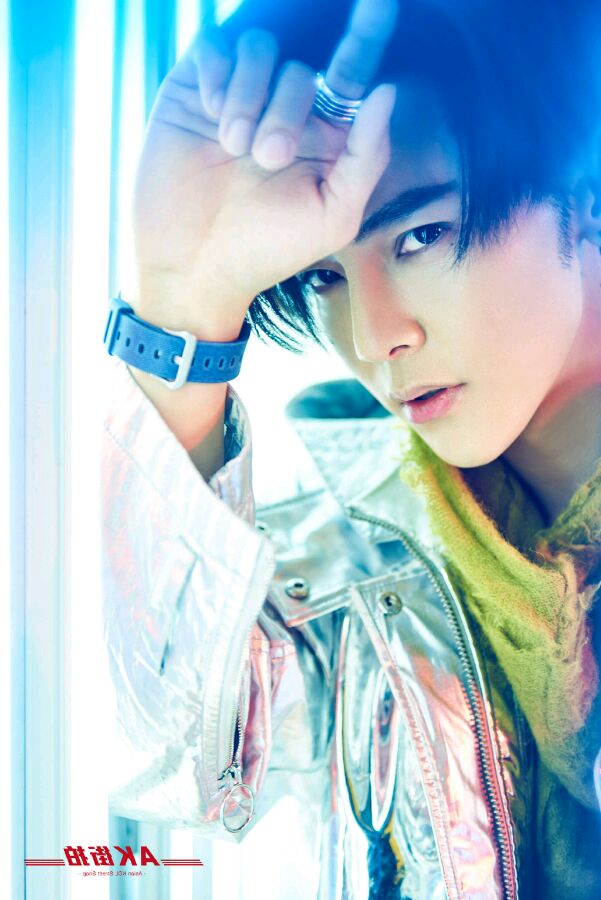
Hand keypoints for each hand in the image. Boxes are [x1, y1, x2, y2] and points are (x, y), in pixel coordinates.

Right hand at [130, 0, 397, 337]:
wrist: (195, 266)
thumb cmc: (269, 249)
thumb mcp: (333, 214)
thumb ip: (366, 156)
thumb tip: (386, 90)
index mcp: (325, 134)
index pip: (354, 68)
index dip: (369, 30)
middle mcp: (286, 108)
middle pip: (302, 66)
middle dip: (287, 108)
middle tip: (267, 157)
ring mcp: (240, 96)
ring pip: (260, 48)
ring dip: (250, 95)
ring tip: (235, 147)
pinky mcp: (195, 91)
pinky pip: (215, 47)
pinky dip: (219, 75)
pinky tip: (211, 115)